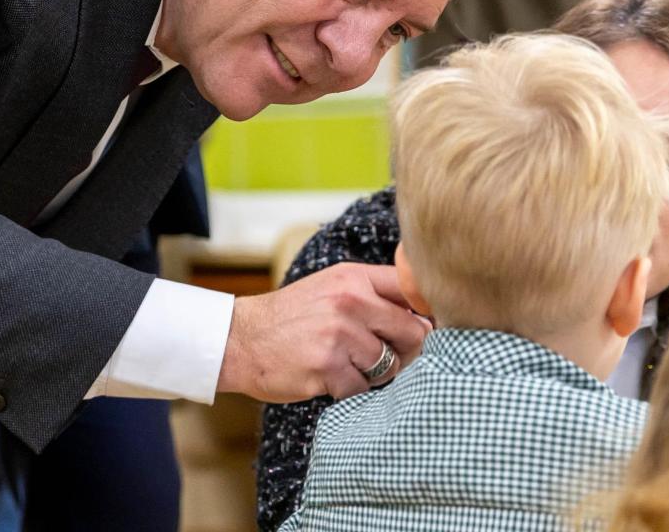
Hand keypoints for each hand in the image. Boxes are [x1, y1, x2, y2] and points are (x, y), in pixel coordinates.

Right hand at [218, 263, 430, 402]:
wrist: (240, 338)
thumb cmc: (291, 317)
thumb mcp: (331, 288)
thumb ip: (374, 296)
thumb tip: (427, 321)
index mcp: (354, 278)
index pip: (412, 290)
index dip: (424, 313)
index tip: (422, 327)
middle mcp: (350, 301)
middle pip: (412, 332)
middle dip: (403, 350)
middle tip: (379, 355)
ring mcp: (339, 334)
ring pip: (388, 365)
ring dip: (373, 373)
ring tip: (345, 364)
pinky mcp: (327, 367)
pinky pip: (361, 388)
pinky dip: (349, 389)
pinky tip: (328, 377)